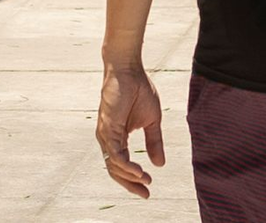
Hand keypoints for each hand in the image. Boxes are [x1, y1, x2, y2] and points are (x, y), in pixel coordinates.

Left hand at [96, 66, 165, 197]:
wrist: (130, 70)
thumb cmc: (139, 90)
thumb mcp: (152, 120)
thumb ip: (154, 142)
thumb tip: (159, 164)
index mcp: (118, 137)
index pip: (122, 165)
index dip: (135, 179)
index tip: (149, 188)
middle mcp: (108, 139)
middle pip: (115, 170)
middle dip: (131, 184)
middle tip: (145, 193)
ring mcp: (106, 135)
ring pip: (114, 165)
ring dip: (130, 177)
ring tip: (145, 181)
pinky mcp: (107, 128)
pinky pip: (115, 154)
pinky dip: (126, 165)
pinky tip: (139, 171)